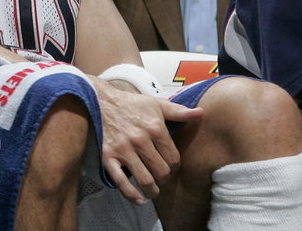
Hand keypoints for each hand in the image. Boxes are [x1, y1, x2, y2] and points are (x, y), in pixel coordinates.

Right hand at [93, 78, 202, 203]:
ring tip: (153, 190)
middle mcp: (140, 140)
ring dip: (152, 190)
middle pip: (161, 172)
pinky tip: (139, 199)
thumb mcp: (156, 104)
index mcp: (155, 128)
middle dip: (164, 178)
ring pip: (145, 180)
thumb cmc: (131, 104)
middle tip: (161, 177)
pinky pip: (120, 181)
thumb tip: (201, 113)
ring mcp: (123, 150)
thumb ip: (179, 111)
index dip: (174, 166)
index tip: (169, 166)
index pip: (173, 159)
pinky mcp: (108, 156)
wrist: (100, 101)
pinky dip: (131, 194)